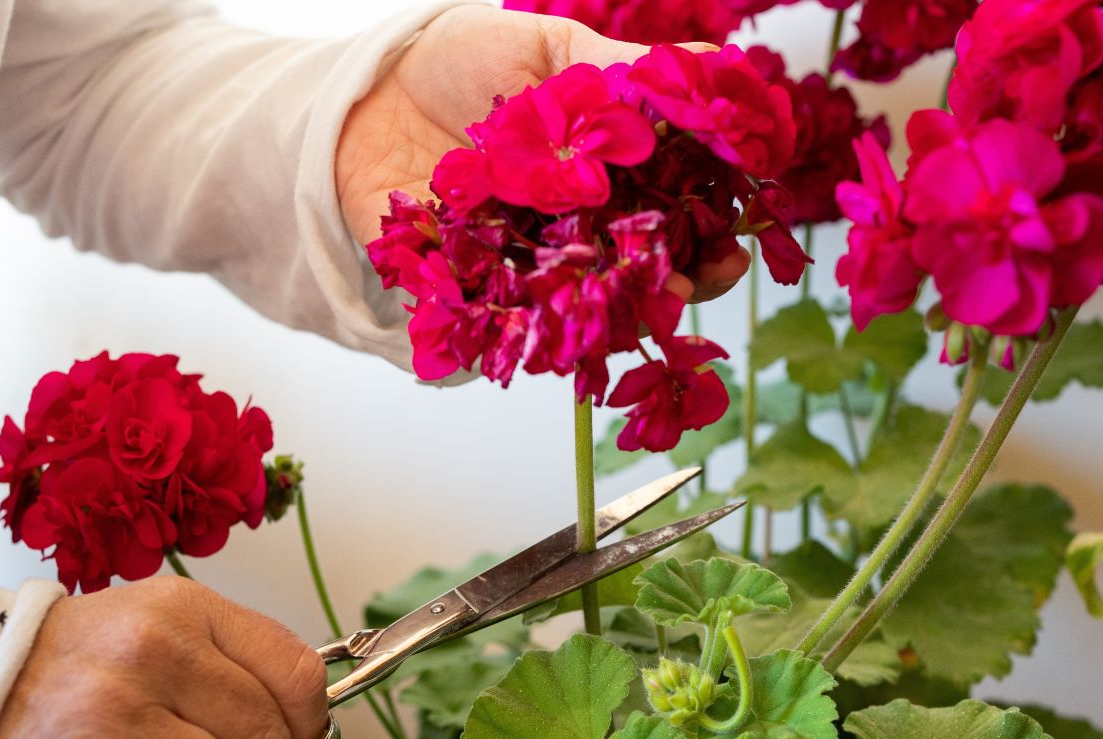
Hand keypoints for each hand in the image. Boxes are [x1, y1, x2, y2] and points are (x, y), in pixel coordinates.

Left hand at [336, 6, 750, 301]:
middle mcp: (576, 226)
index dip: (714, 223)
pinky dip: (543, 326)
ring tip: (651, 301)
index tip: (740, 229)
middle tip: (703, 275)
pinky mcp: (474, 290)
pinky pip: (514, 321)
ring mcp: (528, 264)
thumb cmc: (457, 63)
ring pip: (590, 304)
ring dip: (624, 310)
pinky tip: (571, 319)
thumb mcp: (549, 48)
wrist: (362, 96)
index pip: (677, 207)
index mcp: (608, 169)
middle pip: (644, 268)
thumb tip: (714, 76)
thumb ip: (621, 72)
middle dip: (682, 278)